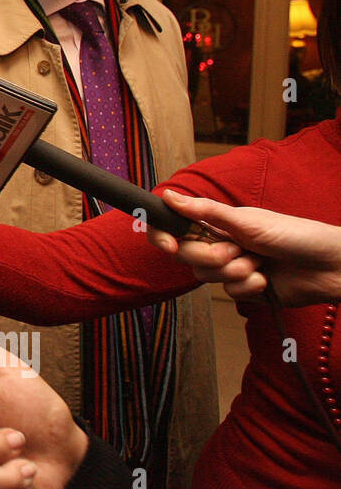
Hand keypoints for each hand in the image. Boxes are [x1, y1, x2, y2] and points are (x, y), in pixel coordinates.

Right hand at [148, 189, 340, 305]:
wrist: (331, 266)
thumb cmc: (297, 235)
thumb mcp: (248, 221)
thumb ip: (206, 212)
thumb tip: (169, 195)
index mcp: (219, 222)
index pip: (175, 228)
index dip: (164, 237)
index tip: (170, 247)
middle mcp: (221, 243)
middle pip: (188, 256)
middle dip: (212, 256)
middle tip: (237, 250)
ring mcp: (232, 267)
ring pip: (206, 276)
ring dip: (234, 272)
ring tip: (260, 264)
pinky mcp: (245, 289)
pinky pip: (228, 292)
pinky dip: (248, 287)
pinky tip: (267, 280)